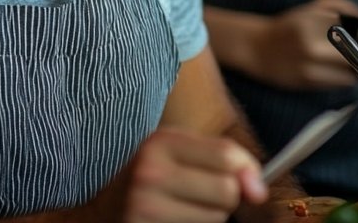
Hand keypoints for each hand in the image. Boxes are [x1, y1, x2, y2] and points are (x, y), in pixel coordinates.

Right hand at [118, 127, 266, 222]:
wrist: (97, 213)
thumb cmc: (148, 181)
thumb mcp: (177, 155)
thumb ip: (222, 160)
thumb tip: (259, 190)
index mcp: (160, 142)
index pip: (227, 156)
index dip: (247, 172)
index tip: (248, 184)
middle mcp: (150, 173)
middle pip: (227, 191)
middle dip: (225, 199)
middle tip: (199, 196)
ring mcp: (145, 207)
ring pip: (216, 219)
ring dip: (207, 218)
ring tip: (179, 210)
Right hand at [254, 0, 357, 89]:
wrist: (256, 47)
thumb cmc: (289, 26)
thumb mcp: (312, 7)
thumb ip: (341, 6)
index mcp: (315, 21)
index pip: (356, 33)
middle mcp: (313, 45)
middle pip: (355, 56)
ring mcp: (310, 66)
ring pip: (349, 74)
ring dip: (356, 71)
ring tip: (353, 65)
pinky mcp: (307, 82)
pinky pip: (337, 84)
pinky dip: (343, 79)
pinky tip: (338, 72)